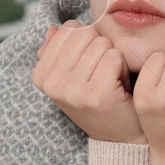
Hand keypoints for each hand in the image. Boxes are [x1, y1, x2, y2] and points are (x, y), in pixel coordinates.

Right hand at [33, 19, 145, 143]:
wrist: (119, 135)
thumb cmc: (98, 97)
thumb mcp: (72, 75)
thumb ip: (60, 51)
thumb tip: (54, 30)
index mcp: (41, 76)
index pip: (69, 30)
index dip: (86, 43)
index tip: (87, 67)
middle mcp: (52, 84)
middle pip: (85, 34)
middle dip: (100, 48)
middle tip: (101, 74)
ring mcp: (72, 91)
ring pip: (102, 44)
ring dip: (113, 59)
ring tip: (110, 81)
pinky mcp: (96, 94)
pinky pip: (115, 56)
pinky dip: (123, 67)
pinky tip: (118, 86)